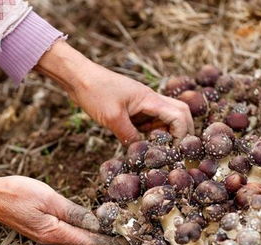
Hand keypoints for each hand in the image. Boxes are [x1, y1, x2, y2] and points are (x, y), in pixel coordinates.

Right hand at [0, 162, 128, 244]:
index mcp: (54, 233)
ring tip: (107, 232)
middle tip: (119, 237)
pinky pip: (63, 236)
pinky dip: (78, 233)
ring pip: (73, 242)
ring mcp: (43, 235)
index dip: (107, 243)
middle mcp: (50, 239)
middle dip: (101, 244)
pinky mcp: (38, 229)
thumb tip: (94, 222)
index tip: (123, 242)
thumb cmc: (17, 193)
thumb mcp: (49, 199)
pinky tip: (82, 225)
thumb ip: (73, 211)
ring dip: (90, 239)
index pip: (88, 242)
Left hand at [36, 41, 193, 144]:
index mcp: (150, 98)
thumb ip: (129, 136)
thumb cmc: (95, 91)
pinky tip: (140, 144)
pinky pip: (147, 122)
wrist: (77, 77)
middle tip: (174, 151)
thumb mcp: (112, 118)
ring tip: (156, 151)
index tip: (175, 149)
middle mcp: (150, 100)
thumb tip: (140, 151)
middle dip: (181, 132)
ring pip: (163, 119)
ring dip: (163, 134)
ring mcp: (141, 104)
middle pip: (178, 113)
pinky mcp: (131, 109)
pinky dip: (148, 133)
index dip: (182, 133)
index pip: (179, 115)